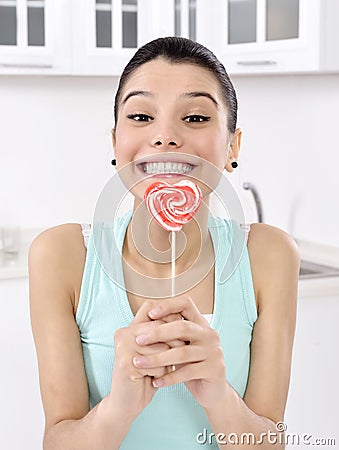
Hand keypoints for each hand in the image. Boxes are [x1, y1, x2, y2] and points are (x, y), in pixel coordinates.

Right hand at [109, 301, 185, 418]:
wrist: (126, 404)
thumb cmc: (144, 376)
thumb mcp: (155, 351)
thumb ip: (162, 334)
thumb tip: (183, 317)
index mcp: (129, 328)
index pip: (152, 309)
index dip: (170, 319)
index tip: (181, 334)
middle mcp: (123, 334)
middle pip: (160, 328)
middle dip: (175, 343)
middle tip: (175, 358)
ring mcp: (123, 348)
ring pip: (162, 347)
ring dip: (168, 362)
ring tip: (160, 370)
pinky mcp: (126, 363)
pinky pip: (157, 364)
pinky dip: (161, 374)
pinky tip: (152, 379)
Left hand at [133, 296, 227, 408]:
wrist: (212, 391)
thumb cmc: (192, 365)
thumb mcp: (180, 346)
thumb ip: (168, 334)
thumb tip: (141, 320)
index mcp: (201, 324)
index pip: (186, 304)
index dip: (168, 306)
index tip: (150, 315)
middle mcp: (209, 334)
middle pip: (182, 327)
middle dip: (158, 333)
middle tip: (139, 340)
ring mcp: (214, 351)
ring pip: (182, 352)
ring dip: (157, 358)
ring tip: (140, 363)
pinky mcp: (214, 369)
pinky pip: (187, 372)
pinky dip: (169, 377)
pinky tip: (156, 381)